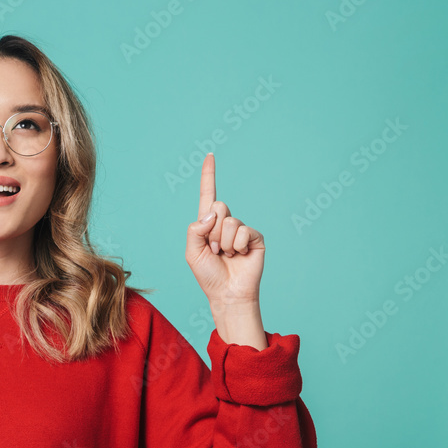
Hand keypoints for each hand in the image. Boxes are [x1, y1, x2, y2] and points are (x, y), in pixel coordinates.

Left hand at [185, 153, 264, 307]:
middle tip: (215, 250)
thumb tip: (213, 213)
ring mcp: (241, 229)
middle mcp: (225, 223)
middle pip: (218, 207)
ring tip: (226, 256)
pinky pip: (243, 231)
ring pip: (229, 222)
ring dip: (224, 243)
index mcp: (208, 224)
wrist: (227, 293)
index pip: (209, 195)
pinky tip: (239, 256)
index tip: (209, 155)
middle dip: (212, 232)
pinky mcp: (255, 237)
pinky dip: (237, 246)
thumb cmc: (208, 275)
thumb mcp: (192, 252)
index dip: (209, 175)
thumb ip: (195, 230)